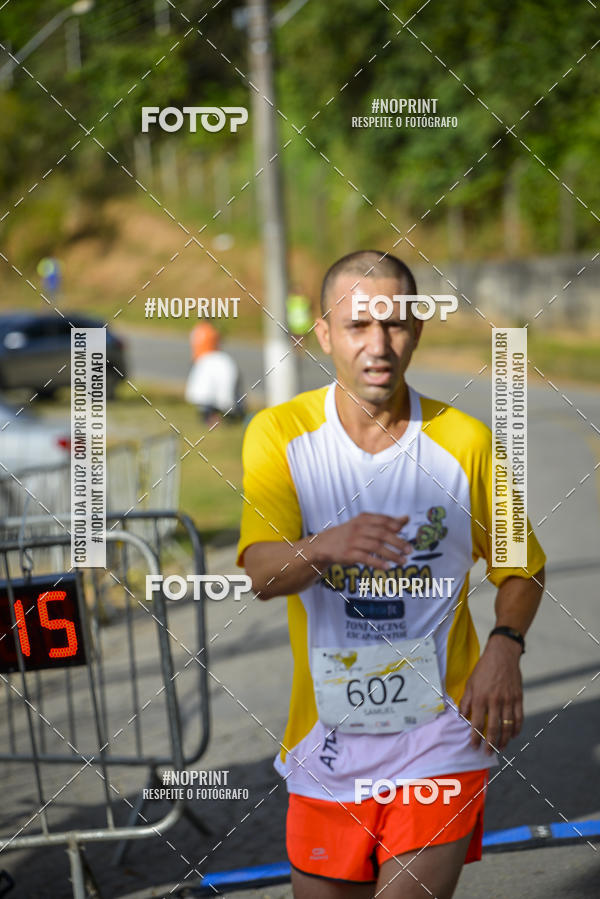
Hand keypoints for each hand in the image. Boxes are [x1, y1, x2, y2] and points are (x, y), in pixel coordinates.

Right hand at [312, 512, 411, 568]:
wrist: (325, 544)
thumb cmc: (351, 533)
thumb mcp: (366, 524)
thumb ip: (386, 522)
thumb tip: (406, 518)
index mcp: (364, 519)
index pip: (383, 520)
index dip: (396, 526)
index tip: (408, 534)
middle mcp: (358, 528)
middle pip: (381, 534)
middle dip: (398, 542)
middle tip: (409, 550)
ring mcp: (353, 541)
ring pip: (376, 547)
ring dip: (391, 555)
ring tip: (403, 561)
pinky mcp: (348, 554)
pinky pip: (366, 558)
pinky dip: (378, 563)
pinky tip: (387, 567)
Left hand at [458, 635, 522, 754]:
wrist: (502, 655)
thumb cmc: (483, 669)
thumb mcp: (470, 683)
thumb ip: (465, 701)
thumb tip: (461, 716)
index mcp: (480, 697)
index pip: (476, 723)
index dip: (475, 736)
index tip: (473, 746)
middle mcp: (494, 701)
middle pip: (493, 728)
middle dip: (490, 743)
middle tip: (487, 753)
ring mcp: (508, 700)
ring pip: (507, 726)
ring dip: (504, 740)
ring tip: (500, 748)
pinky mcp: (518, 698)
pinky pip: (519, 718)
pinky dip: (516, 729)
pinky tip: (512, 736)